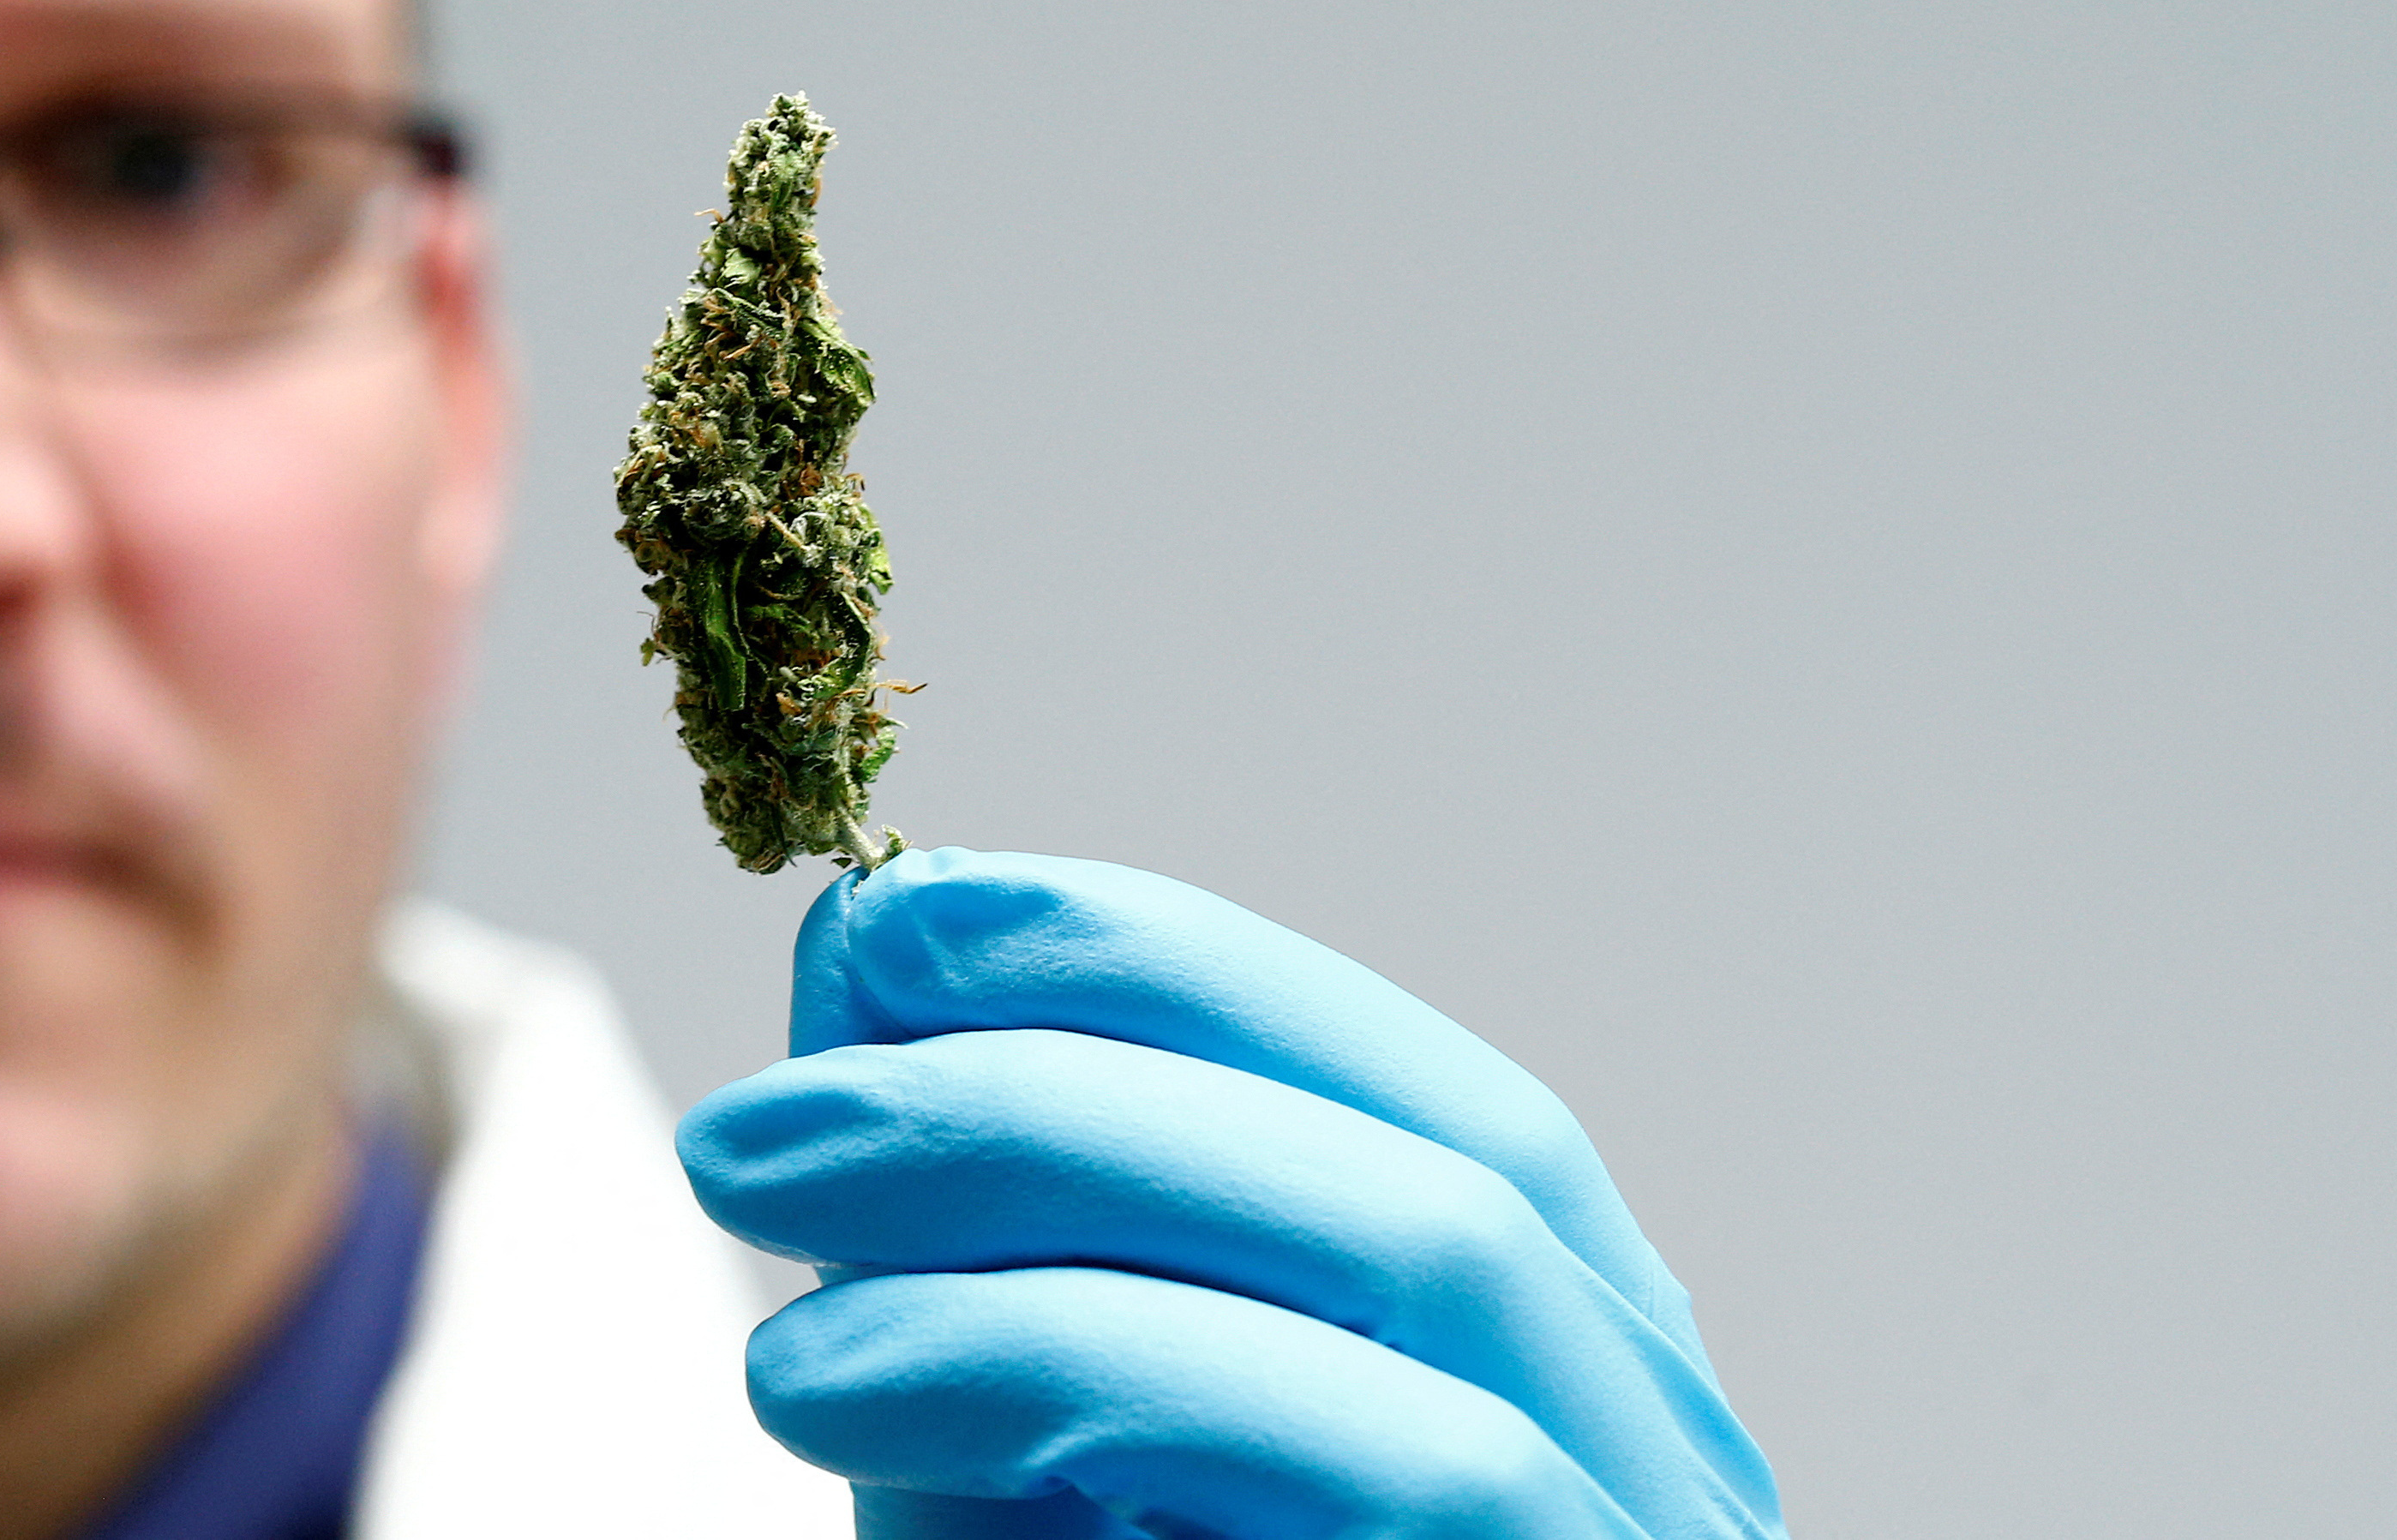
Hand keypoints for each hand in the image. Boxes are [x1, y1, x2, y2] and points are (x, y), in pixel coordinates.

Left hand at [679, 848, 1784, 1538]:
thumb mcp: (1029, 1447)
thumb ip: (982, 1224)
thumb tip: (878, 938)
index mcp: (1535, 1325)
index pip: (1382, 1068)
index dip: (1148, 949)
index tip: (896, 919)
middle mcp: (1639, 1415)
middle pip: (1423, 1139)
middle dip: (1073, 1057)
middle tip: (763, 1084)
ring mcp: (1634, 1534)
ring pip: (1423, 1256)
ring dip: (1056, 1181)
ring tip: (757, 1199)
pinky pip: (1388, 1462)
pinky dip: (1089, 1363)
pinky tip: (836, 1378)